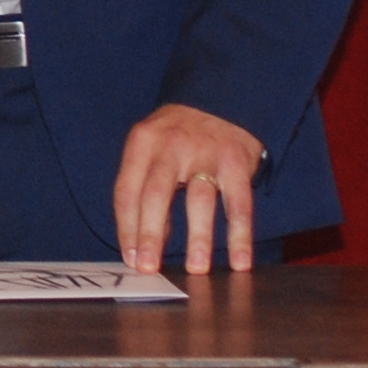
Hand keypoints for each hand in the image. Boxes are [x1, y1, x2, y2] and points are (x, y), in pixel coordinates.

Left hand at [113, 101, 263, 273]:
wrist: (219, 99)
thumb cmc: (178, 135)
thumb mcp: (151, 148)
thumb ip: (145, 188)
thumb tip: (144, 241)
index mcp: (142, 143)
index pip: (127, 190)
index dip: (126, 227)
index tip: (130, 258)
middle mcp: (171, 147)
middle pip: (156, 194)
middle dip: (151, 235)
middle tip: (150, 268)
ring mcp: (206, 154)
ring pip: (199, 200)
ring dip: (198, 238)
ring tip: (196, 269)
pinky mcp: (236, 162)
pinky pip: (239, 203)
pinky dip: (240, 235)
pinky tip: (240, 261)